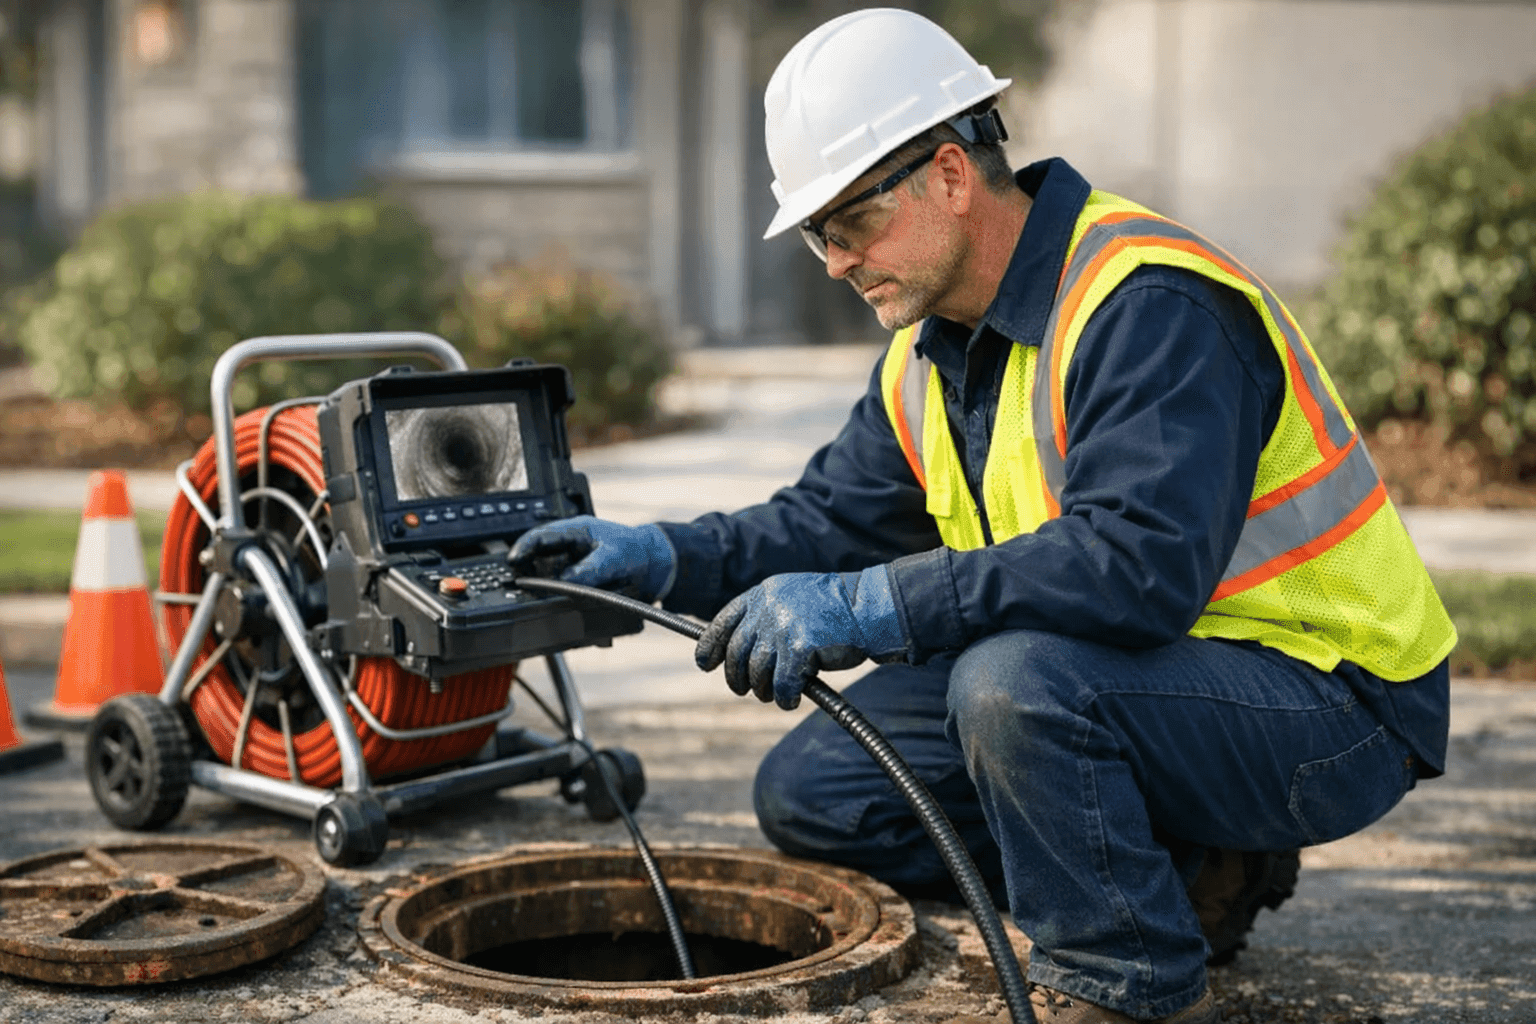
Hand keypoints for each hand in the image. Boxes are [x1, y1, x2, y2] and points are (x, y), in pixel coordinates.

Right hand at [508, 515, 676, 601]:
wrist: (653, 566)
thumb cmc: (636, 551)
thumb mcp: (615, 558)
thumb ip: (591, 568)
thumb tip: (566, 580)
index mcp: (574, 532)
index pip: (540, 536)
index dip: (523, 548)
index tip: (514, 561)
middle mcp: (568, 547)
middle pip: (536, 557)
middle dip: (525, 571)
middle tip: (519, 586)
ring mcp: (570, 565)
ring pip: (545, 576)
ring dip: (540, 588)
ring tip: (534, 600)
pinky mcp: (575, 581)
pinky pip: (559, 590)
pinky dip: (555, 599)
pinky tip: (554, 608)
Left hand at [695, 567, 908, 709]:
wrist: (870, 609)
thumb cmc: (835, 610)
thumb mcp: (793, 599)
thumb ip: (766, 617)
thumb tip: (741, 650)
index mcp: (763, 594)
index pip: (724, 621)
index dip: (710, 645)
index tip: (705, 663)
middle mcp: (768, 608)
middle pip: (737, 652)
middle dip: (736, 677)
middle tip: (745, 690)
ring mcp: (782, 627)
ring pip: (756, 672)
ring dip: (763, 690)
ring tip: (774, 695)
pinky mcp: (799, 648)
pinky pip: (782, 685)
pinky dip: (784, 698)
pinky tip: (792, 701)